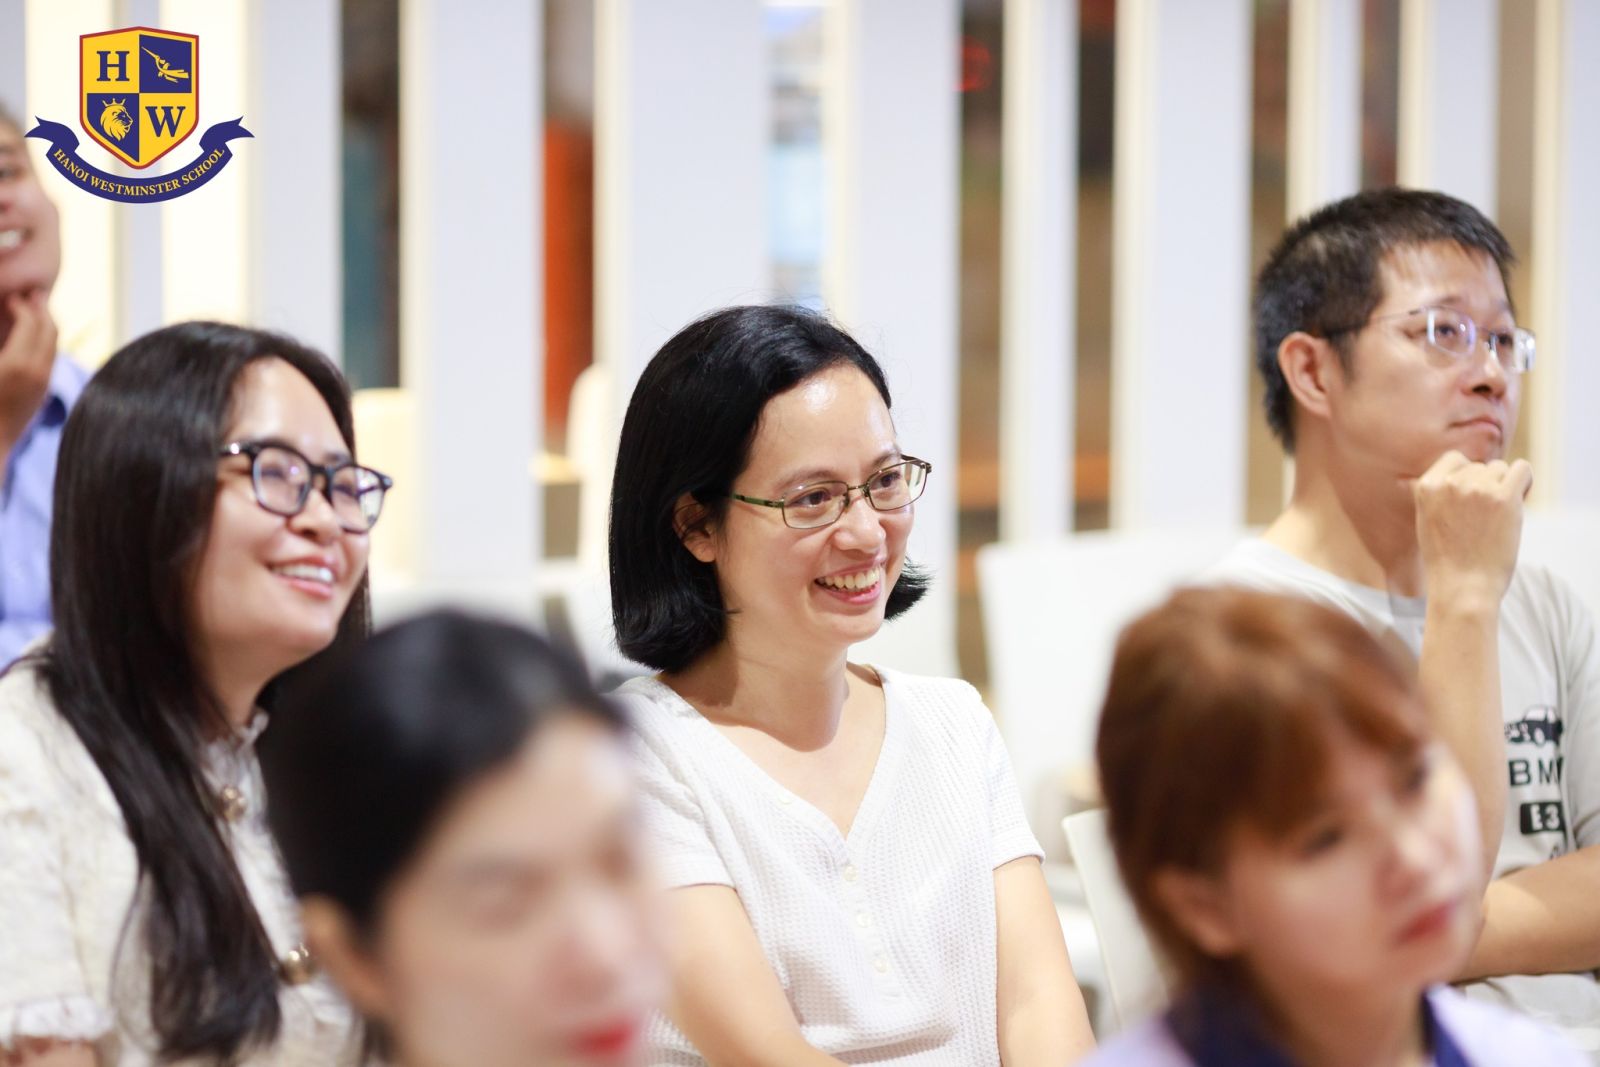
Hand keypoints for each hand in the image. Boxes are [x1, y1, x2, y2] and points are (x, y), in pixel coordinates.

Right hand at [0, 291, 58, 454]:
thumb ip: (0, 338)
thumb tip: (6, 317)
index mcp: (18, 364)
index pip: (32, 323)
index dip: (23, 305)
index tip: (13, 294)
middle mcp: (37, 374)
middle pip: (50, 331)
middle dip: (42, 309)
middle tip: (32, 293)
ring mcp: (42, 385)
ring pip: (53, 346)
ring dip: (45, 325)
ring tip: (32, 310)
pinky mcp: (41, 395)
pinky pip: (49, 361)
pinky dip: (44, 342)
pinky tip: (30, 336)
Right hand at [1411, 450, 1532, 611]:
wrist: (1463, 587)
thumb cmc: (1447, 560)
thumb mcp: (1427, 520)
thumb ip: (1439, 494)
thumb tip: (1459, 473)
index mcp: (1427, 487)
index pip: (1454, 459)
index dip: (1465, 475)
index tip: (1471, 497)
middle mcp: (1451, 483)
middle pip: (1479, 466)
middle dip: (1485, 485)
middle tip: (1485, 516)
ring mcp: (1478, 489)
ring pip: (1500, 469)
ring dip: (1503, 487)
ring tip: (1499, 515)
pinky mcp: (1504, 497)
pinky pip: (1523, 469)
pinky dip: (1525, 482)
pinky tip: (1520, 499)